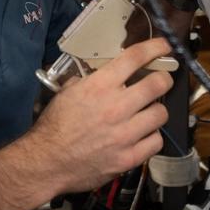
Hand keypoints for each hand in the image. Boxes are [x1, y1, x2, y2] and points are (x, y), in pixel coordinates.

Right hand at [27, 38, 174, 194]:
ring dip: (156, 111)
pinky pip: (156, 142)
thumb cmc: (54, 127)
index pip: (135, 58)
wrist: (46, 162)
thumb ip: (89, 80)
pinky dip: (152, 137)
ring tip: (148, 113)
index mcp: (100, 86)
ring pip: (161, 114)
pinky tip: (143, 136)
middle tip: (160, 82)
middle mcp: (116, 107)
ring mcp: (125, 134)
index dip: (155, 48)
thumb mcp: (67, 92)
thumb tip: (105, 74)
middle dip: (163, 79)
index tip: (164, 46)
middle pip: (158, 84)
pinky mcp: (128, 158)